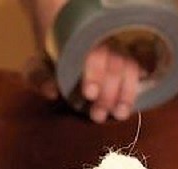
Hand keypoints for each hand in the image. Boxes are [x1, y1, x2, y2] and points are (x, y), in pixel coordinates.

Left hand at [25, 40, 143, 122]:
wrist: (60, 55)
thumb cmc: (49, 65)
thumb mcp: (37, 69)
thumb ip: (40, 78)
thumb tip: (52, 91)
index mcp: (83, 44)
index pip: (94, 56)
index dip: (94, 75)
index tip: (89, 94)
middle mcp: (105, 46)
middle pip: (115, 66)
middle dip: (108, 93)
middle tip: (98, 116)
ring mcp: (118, 54)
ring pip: (129, 69)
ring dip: (126, 94)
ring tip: (120, 115)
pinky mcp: (126, 66)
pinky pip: (139, 71)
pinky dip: (139, 85)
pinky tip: (135, 102)